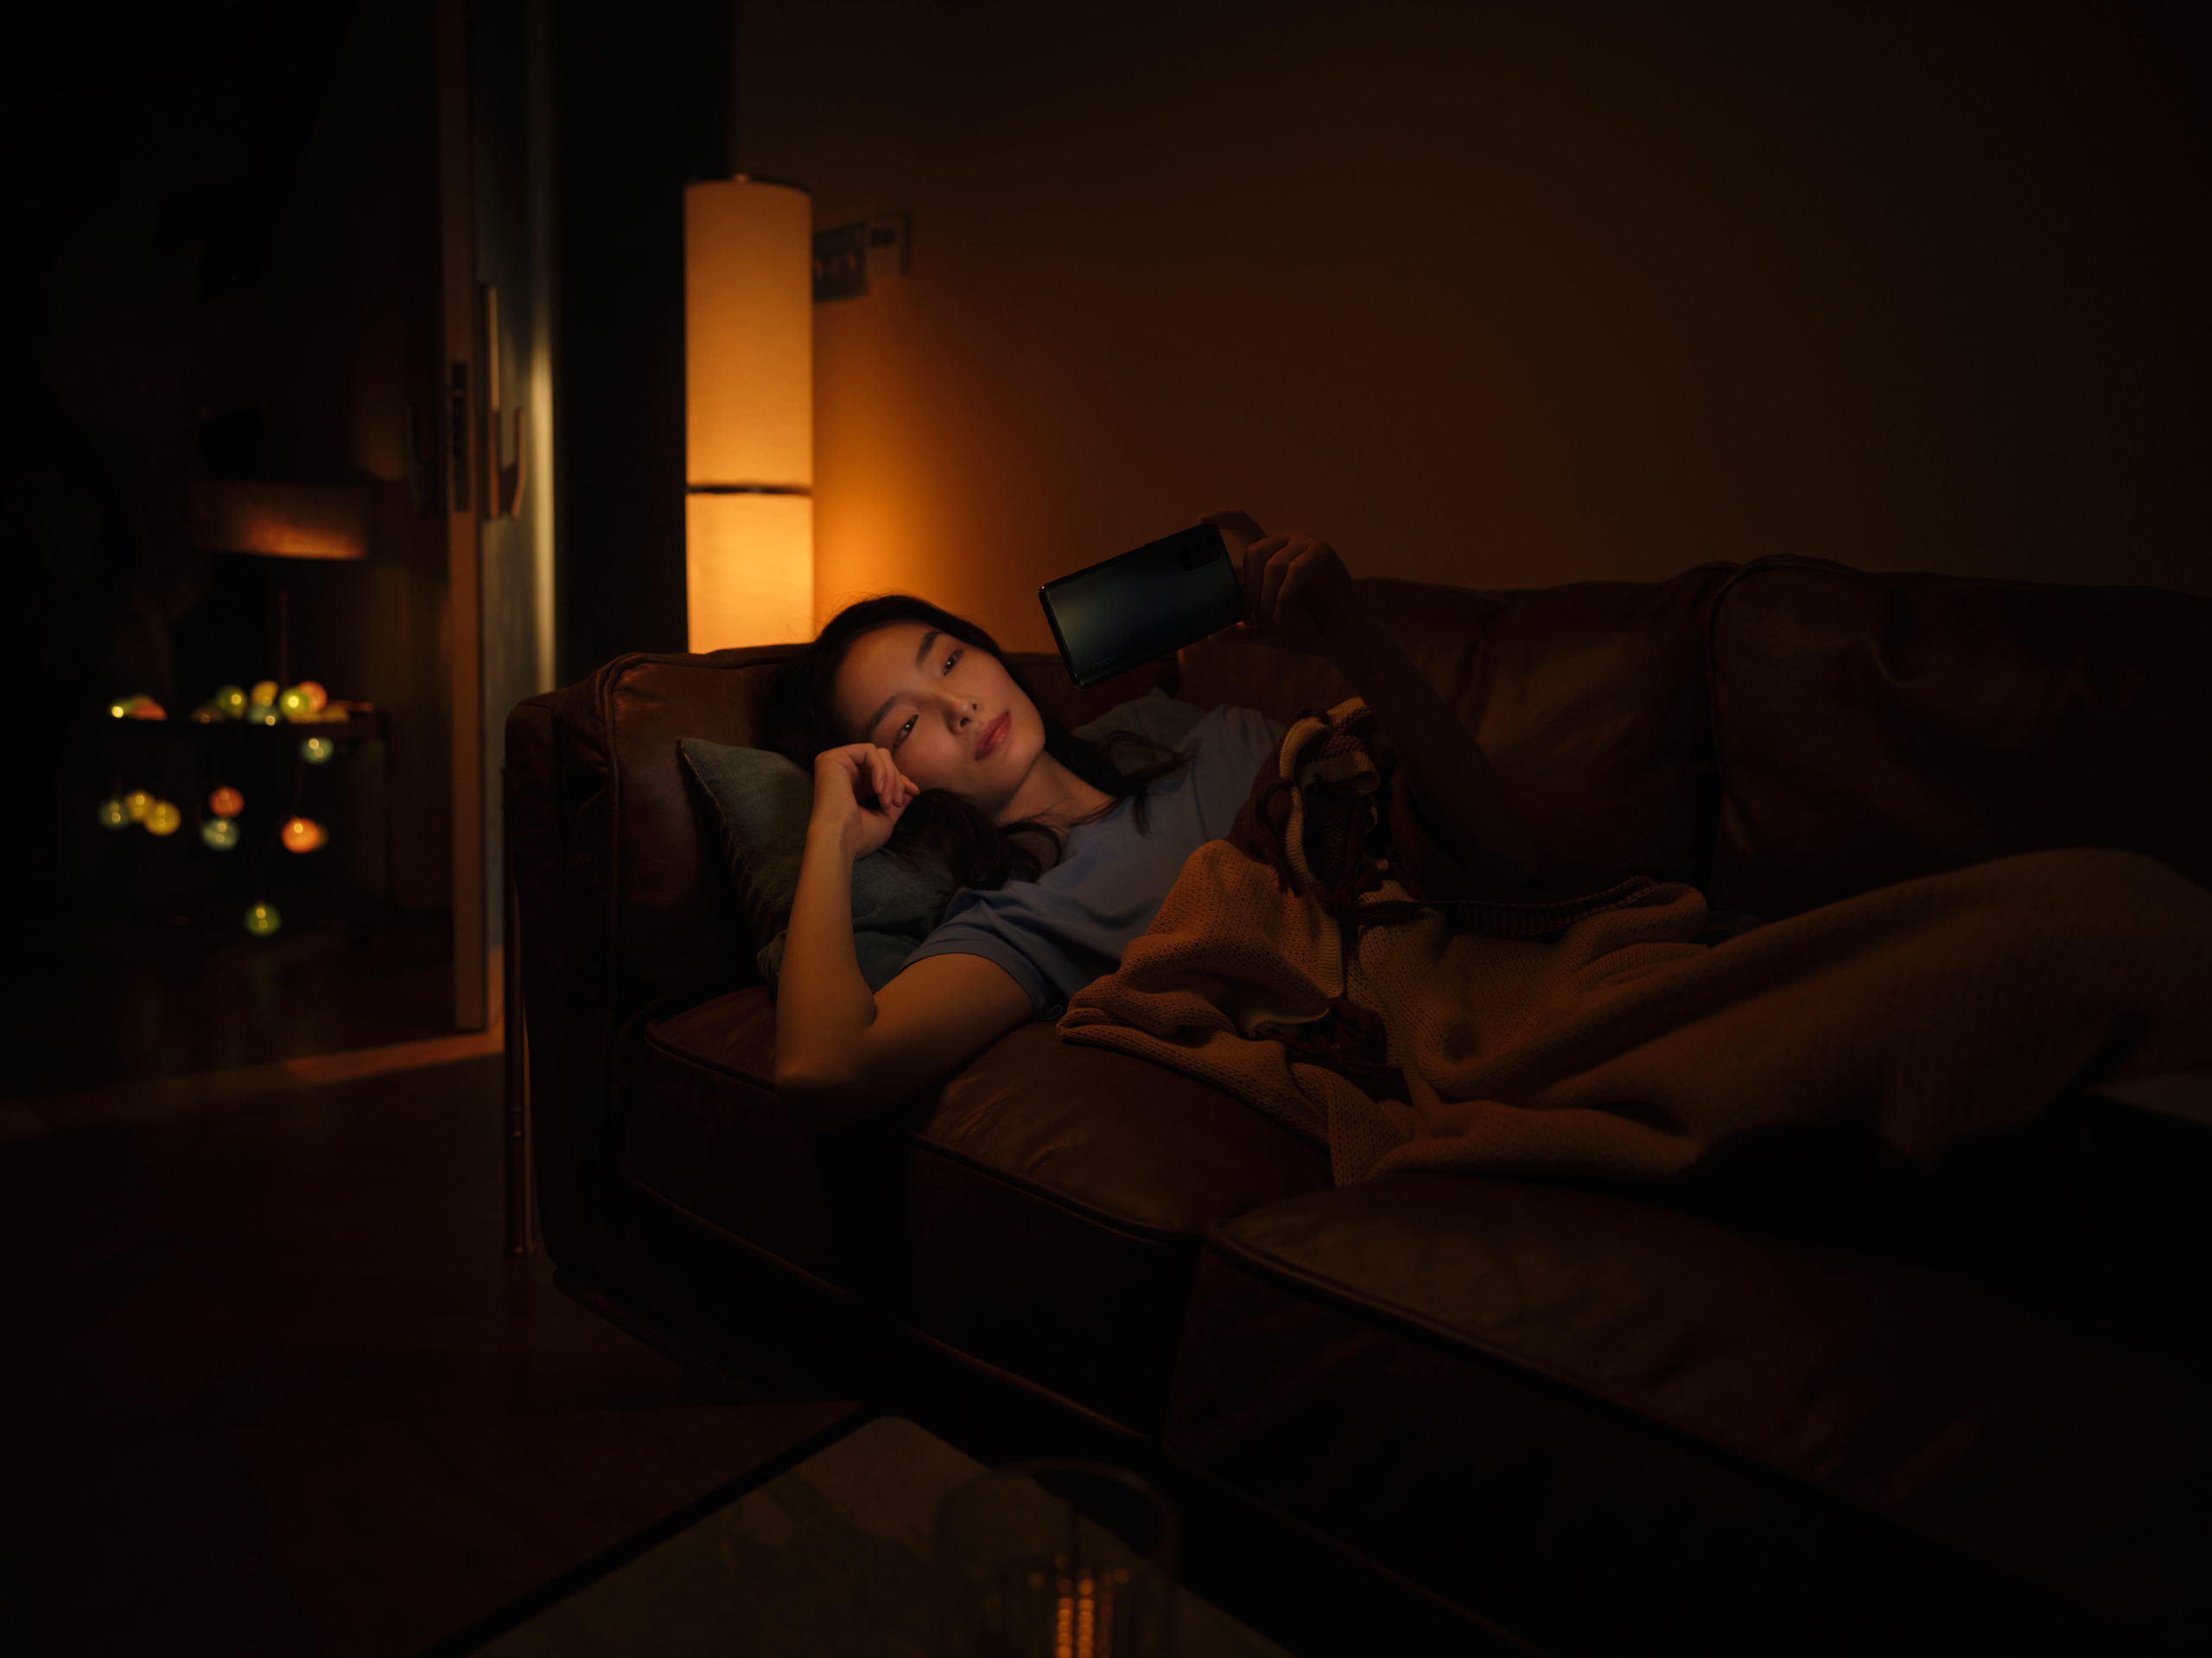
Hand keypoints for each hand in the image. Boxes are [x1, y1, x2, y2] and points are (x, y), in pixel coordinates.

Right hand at [811, 743, 918, 861]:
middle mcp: (842, 772)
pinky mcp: (832, 757)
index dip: (900, 779)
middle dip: (897, 780)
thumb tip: (912, 789)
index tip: (914, 791)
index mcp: (851, 786)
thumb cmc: (859, 837)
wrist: (839, 842)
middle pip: (882, 760)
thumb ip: (896, 800)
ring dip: (891, 776)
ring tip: (887, 800)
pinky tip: (879, 790)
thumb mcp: (885, 817)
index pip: (881, 771)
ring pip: (878, 753)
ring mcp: (835, 763)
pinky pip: (869, 751)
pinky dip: (881, 769)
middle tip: (897, 802)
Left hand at [1203, 514, 1367, 666]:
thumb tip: (1211, 634)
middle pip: (1252, 552)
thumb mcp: (1262, 631)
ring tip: (1271, 623)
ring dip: (1268, 600)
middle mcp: (1286, 543)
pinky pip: (1295, 570)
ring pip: (1272, 565)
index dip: (1222, 518)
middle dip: (1248, 591)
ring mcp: (1305, 544)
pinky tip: (1286, 613)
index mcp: (1269, 553)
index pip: (1243, 525)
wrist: (1338, 639)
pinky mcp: (1323, 553)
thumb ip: (1238, 630)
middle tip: (1250, 620)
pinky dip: (1286, 597)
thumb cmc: (1301, 629)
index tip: (1201, 521)